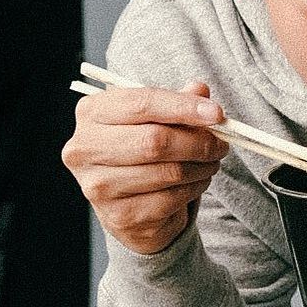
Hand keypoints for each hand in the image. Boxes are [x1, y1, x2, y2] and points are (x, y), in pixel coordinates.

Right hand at [61, 79, 229, 253]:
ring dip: (201, 167)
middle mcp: (85, 148)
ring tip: (210, 162)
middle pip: (155, 141)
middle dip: (198, 142)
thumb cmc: (140, 150)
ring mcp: (99, 186)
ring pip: (168, 172)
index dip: (183, 107)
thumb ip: (177, 102)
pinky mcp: (119, 215)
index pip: (142, 103)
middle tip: (221, 144)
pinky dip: (194, 188)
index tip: (217, 114)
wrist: (128, 204)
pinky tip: (197, 181)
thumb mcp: (156, 119)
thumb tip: (200, 91)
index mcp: (91, 112)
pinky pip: (170, 199)